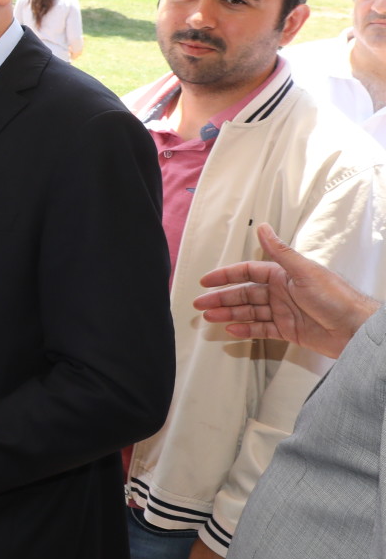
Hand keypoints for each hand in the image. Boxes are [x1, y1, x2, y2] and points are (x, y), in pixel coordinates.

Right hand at [192, 224, 376, 358]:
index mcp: (283, 275)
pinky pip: (261, 330)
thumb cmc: (337, 298)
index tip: (206, 281)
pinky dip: (246, 330)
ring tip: (210, 318)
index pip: (248, 272)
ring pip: (249, 313)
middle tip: (200, 304)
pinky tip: (232, 331)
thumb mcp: (305, 272)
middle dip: (221, 298)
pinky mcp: (289, 331)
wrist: (358, 329)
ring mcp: (284, 312)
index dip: (226, 276)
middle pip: (244, 294)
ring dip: (229, 314)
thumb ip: (280, 252)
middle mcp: (281, 292)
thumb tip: (263, 227)